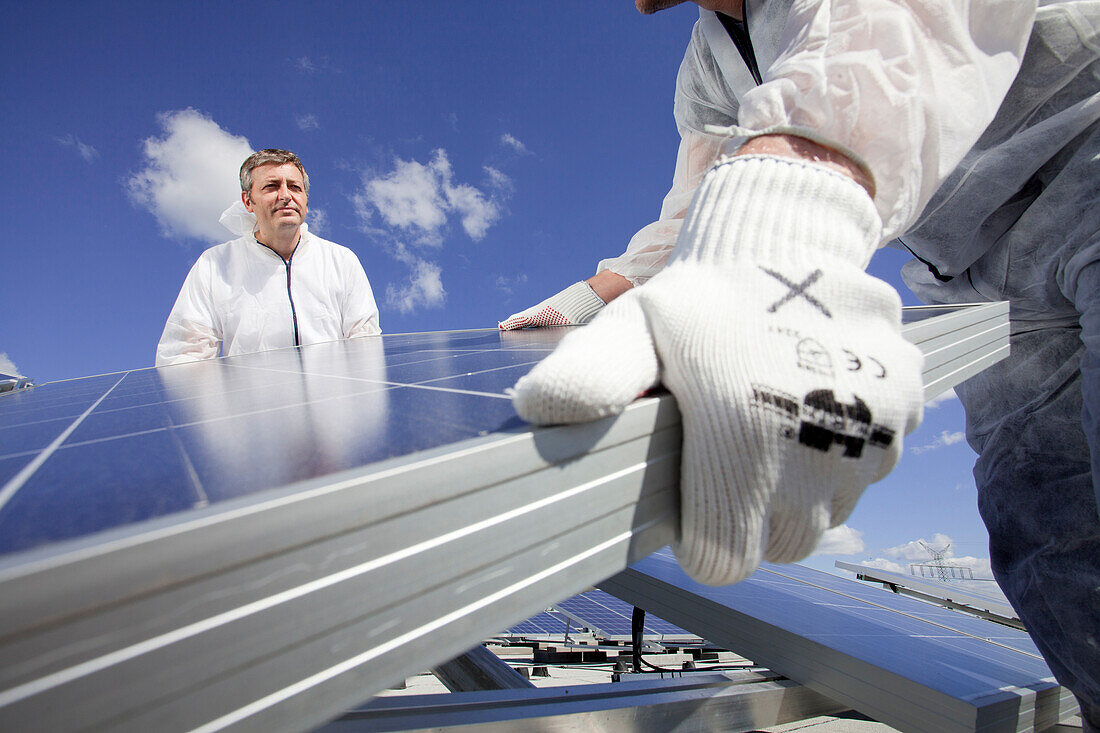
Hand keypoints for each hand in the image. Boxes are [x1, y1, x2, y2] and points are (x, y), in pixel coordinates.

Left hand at [511, 155, 922, 584]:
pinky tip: (812, 404)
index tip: (694, 486)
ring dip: (800, 488)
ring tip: (769, 422)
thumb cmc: (700, 297)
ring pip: (829, 513)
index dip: (702, 531)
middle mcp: (819, 447)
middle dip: (749, 512)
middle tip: (729, 449)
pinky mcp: (905, 414)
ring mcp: (872, 431)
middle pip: (780, 544)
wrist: (789, 237)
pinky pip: (871, 471)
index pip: (724, 559)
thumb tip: (536, 409)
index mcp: (744, 436)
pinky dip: (844, 455)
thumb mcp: (635, 327)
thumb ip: (592, 372)